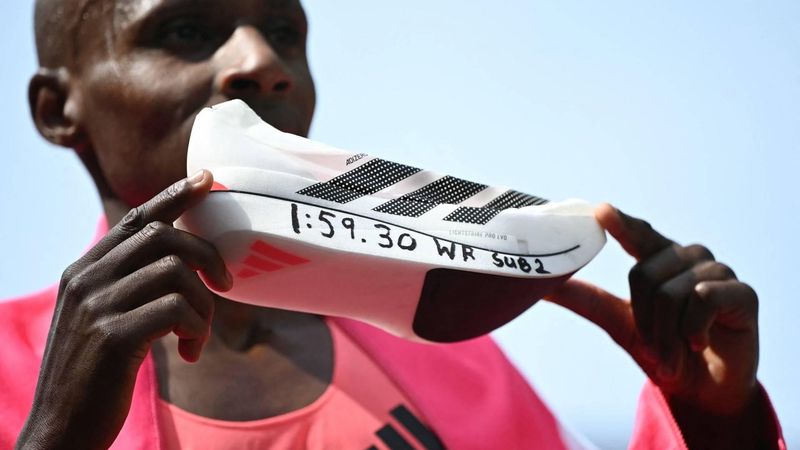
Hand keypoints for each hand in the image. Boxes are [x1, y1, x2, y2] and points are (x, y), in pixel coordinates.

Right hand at [16, 170, 231, 449]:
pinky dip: (196, 329)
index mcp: (84, 271)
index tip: (206, 180)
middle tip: (226, 286)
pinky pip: (176, 309)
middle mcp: (86, 280)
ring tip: (197, 336)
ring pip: (176, 273)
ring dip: (203, 306)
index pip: (135, 219)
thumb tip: (177, 265)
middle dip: (207, 256)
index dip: (174, 197)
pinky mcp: (112, 336)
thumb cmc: (93, 376)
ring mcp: (96, 306)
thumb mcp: (102, 321)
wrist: (61, 430)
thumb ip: (128, 288)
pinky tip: (189, 353)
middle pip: (163, 237)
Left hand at [546, 204, 766, 439]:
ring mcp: (718, 271)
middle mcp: (688, 257)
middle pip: (643, 275)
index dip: (620, 222)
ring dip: (666, 334)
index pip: (637, 233)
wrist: (704, 390)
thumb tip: (541, 286)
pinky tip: (699, 343)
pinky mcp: (742, 293)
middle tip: (656, 345)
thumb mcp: (619, 323)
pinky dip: (692, 331)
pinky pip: (703, 300)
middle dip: (642, 320)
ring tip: (678, 350)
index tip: (599, 211)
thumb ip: (585, 299)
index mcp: (659, 258)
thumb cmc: (663, 348)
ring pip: (671, 293)